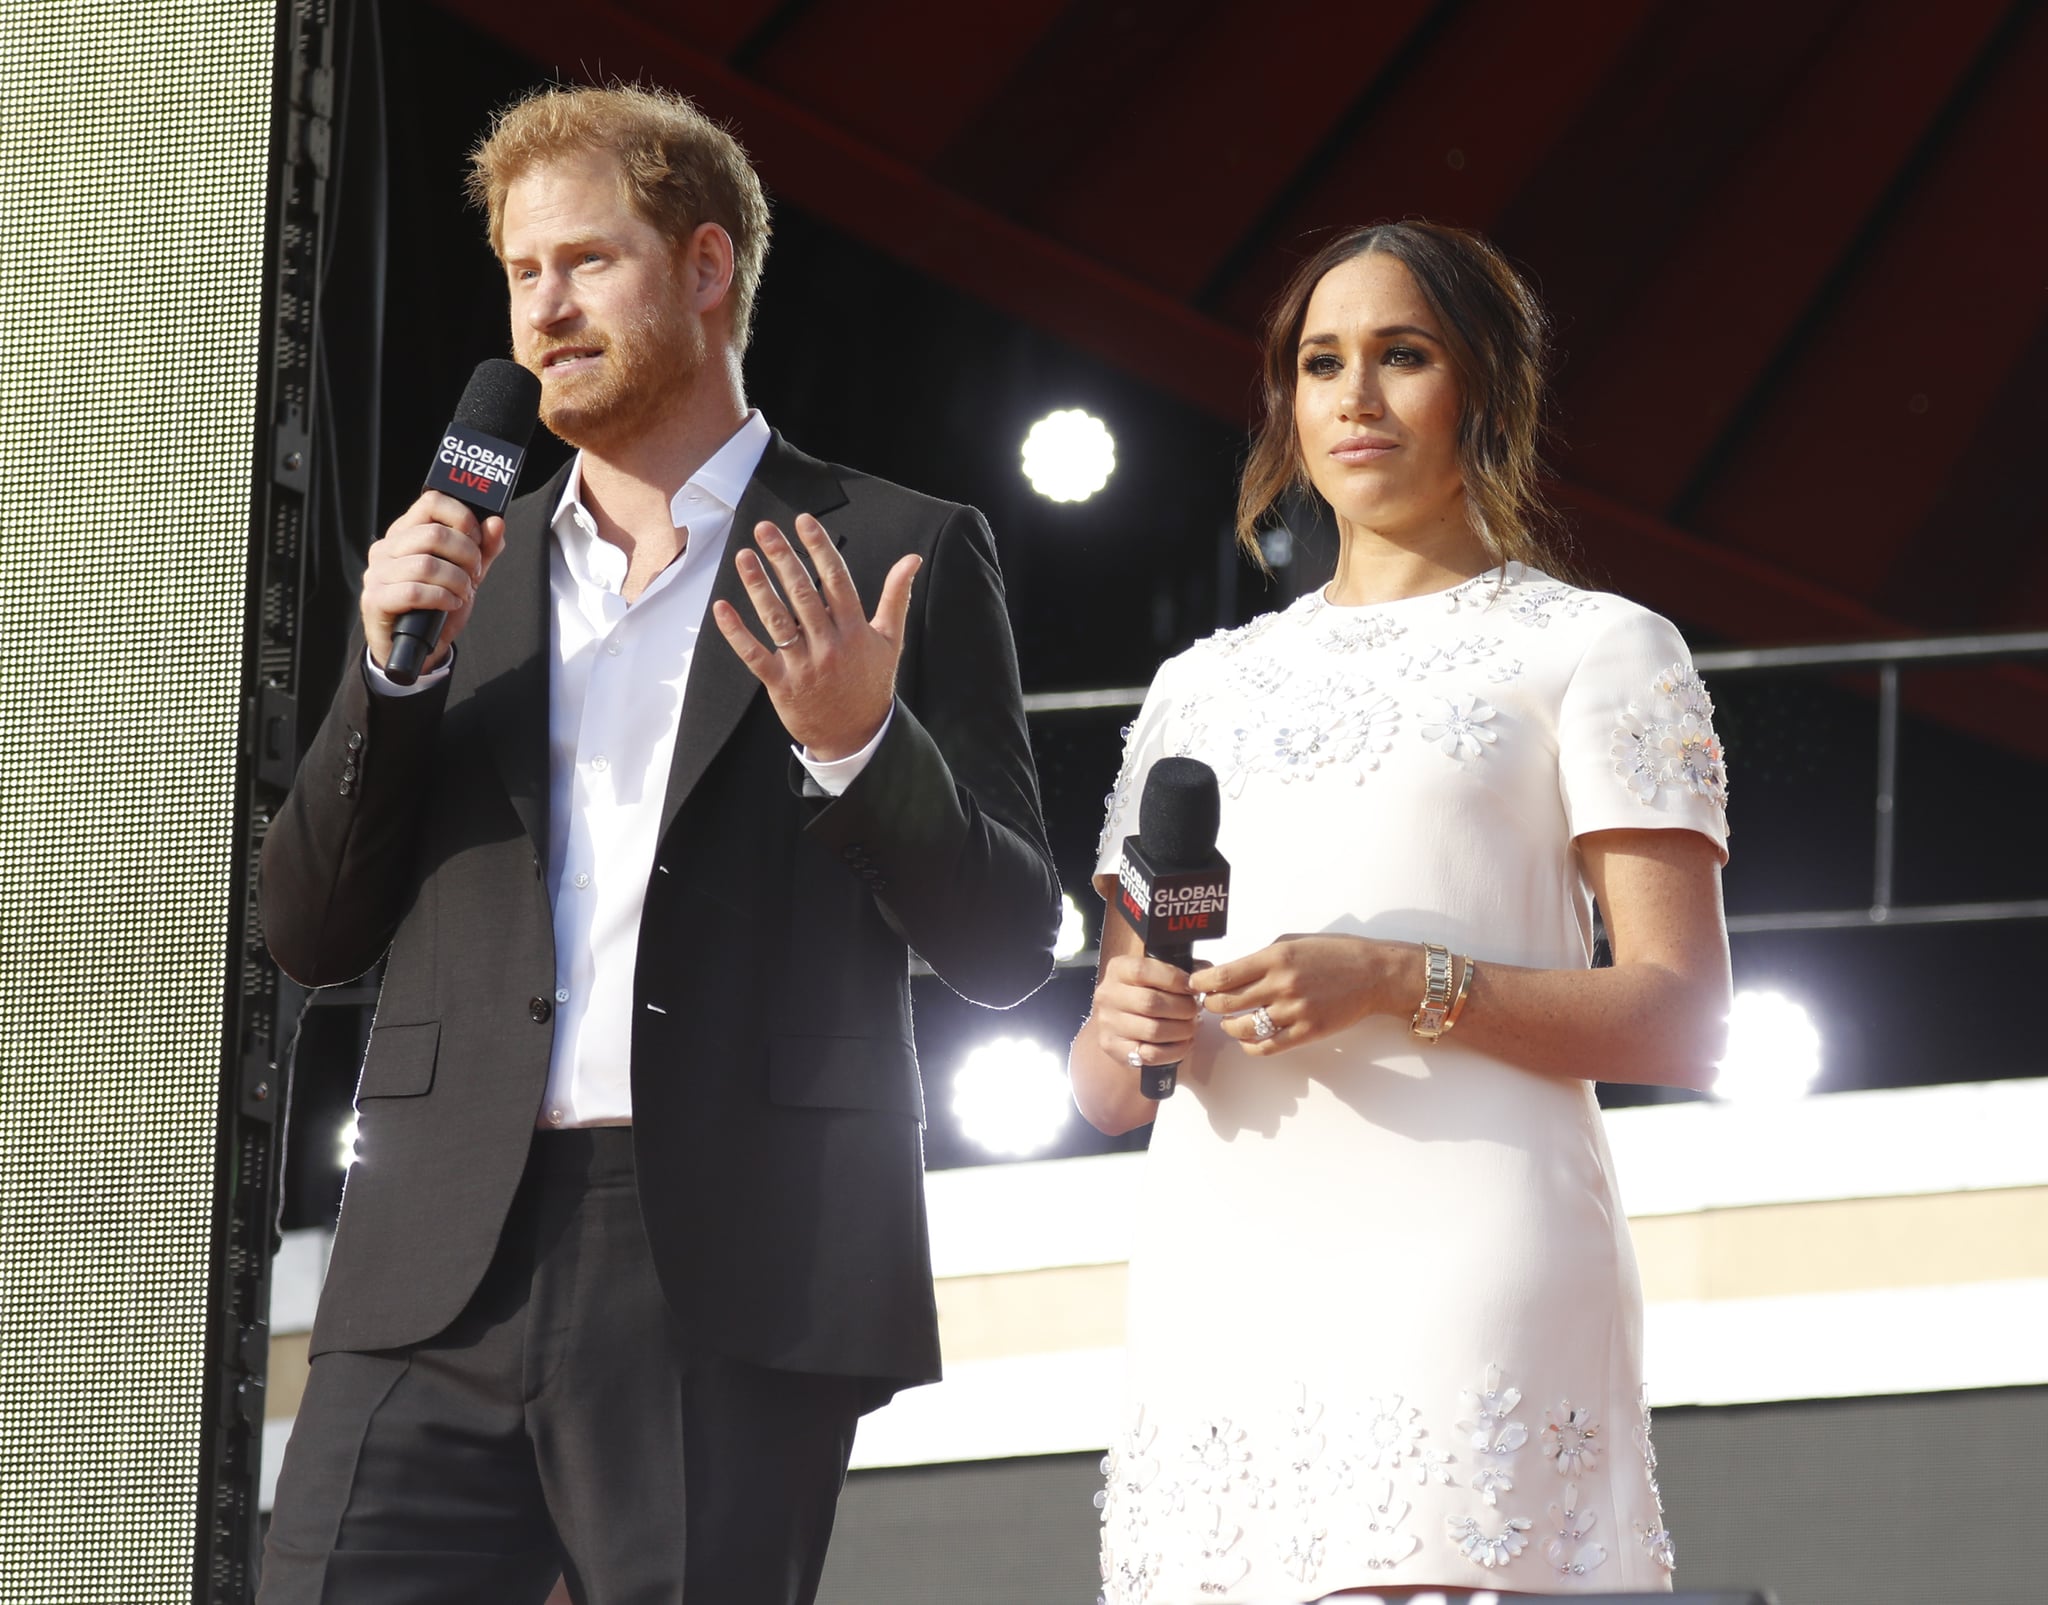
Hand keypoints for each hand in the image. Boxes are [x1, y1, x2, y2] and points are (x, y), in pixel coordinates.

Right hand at [360, 491, 505, 671]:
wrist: (416, 647)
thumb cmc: (438, 605)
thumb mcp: (467, 573)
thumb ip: (484, 548)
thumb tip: (496, 523)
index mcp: (406, 532)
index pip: (432, 502)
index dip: (463, 518)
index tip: (478, 539)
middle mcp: (387, 547)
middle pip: (434, 534)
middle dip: (466, 555)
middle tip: (474, 574)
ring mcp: (377, 573)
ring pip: (427, 564)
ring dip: (456, 581)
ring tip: (462, 593)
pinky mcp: (375, 599)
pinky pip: (415, 592)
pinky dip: (442, 598)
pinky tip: (450, 604)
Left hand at [711, 513, 918, 760]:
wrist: (856, 736)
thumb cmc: (871, 683)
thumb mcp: (891, 639)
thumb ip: (897, 596)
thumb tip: (911, 559)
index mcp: (855, 629)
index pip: (836, 580)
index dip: (819, 549)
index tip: (803, 522)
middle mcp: (829, 644)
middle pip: (803, 594)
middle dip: (782, 558)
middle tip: (765, 529)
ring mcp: (804, 665)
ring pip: (778, 620)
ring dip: (758, 586)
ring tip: (744, 557)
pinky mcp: (782, 684)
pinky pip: (755, 655)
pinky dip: (737, 633)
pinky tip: (722, 608)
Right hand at [1089, 952, 1201, 1072]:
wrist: (1119, 1022)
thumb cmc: (1145, 993)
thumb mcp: (1157, 973)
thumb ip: (1182, 969)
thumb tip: (1205, 973)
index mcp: (1118, 970)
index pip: (1142, 971)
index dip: (1173, 979)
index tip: (1191, 987)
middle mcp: (1108, 995)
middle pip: (1150, 1003)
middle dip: (1182, 1008)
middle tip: (1195, 1010)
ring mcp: (1108, 1024)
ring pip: (1153, 1030)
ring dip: (1181, 1030)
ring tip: (1191, 1026)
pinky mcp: (1114, 1048)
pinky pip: (1150, 1054)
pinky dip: (1175, 1050)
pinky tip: (1183, 1043)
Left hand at [1190, 936, 1407, 1055]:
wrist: (1373, 974)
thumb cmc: (1334, 954)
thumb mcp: (1293, 944)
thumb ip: (1261, 958)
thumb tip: (1230, 972)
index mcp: (1275, 958)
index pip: (1223, 976)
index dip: (1201, 983)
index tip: (1195, 985)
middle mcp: (1281, 984)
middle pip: (1226, 1003)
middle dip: (1210, 1005)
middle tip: (1210, 1003)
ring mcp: (1294, 1011)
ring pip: (1242, 1027)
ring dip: (1228, 1026)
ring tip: (1229, 1021)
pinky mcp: (1307, 1032)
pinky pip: (1267, 1047)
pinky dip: (1250, 1046)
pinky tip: (1248, 1039)